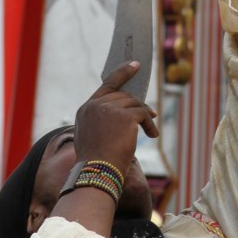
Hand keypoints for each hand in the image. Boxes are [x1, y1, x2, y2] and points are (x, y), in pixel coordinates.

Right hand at [73, 62, 157, 177]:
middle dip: (138, 104)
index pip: (107, 85)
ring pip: (135, 104)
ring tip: (150, 131)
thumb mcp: (93, 136)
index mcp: (85, 109)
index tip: (135, 65)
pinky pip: (143, 114)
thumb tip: (128, 112)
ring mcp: (109, 108)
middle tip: (150, 115)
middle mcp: (95, 105)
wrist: (96, 172)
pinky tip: (152, 135)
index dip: (122, 74)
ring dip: (145, 117)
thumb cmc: (96, 162)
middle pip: (124, 96)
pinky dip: (150, 124)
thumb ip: (103, 120)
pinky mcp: (125, 116)